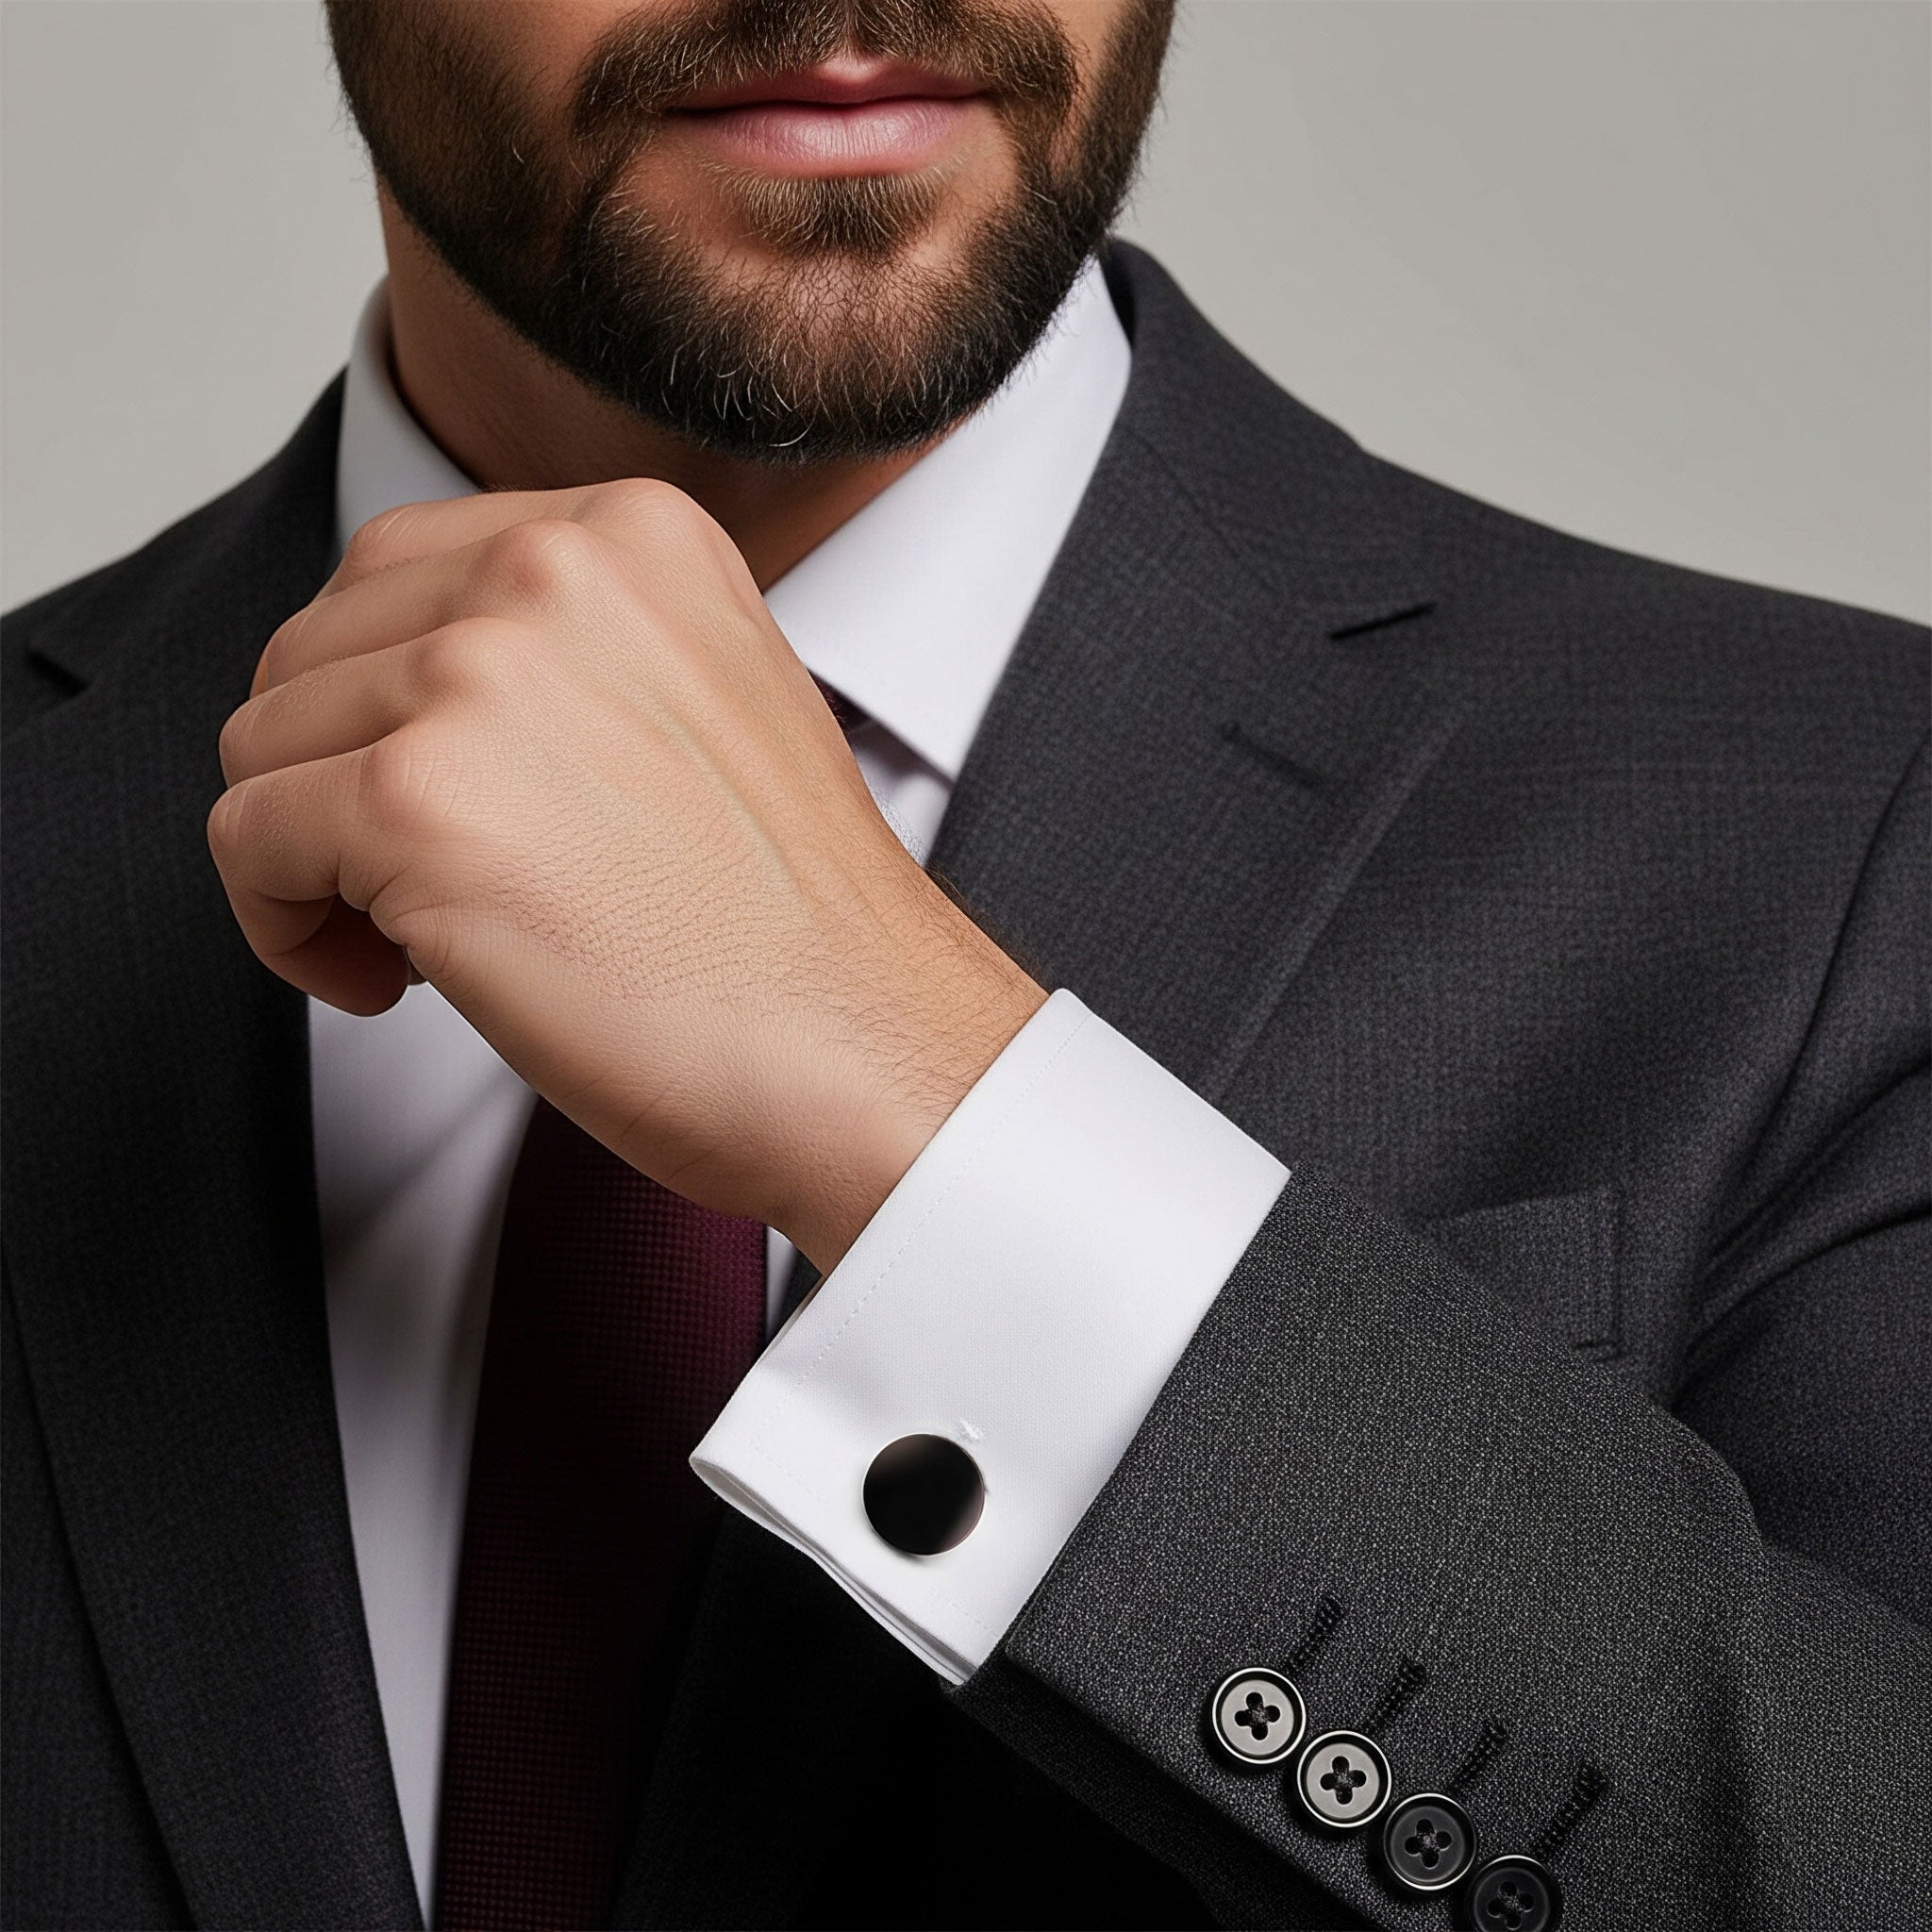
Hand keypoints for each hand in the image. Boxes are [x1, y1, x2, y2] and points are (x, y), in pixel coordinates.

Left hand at [209, 480, 1045, 1268]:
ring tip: (420, 939)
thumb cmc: (792, 926)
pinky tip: (395, 981)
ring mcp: (476, 676)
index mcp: (632, 532)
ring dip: (312, 860)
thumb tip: (408, 686)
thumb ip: (570, 653)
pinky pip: (244, 843)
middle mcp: (549, 570)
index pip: (396, 572)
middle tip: (425, 885)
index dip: (388, 705)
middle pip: (312, 652)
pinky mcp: (411, 802)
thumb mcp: (707, 701)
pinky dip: (286, 929)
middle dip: (338, 779)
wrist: (863, 1049)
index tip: (446, 800)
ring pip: (262, 747)